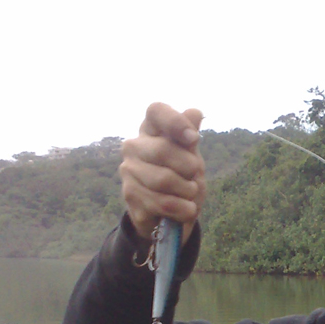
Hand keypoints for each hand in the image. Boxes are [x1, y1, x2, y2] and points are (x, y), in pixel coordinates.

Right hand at [119, 103, 205, 242]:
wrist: (169, 212)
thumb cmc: (180, 176)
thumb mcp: (191, 155)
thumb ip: (190, 135)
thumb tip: (195, 112)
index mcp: (150, 129)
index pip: (156, 111)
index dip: (175, 122)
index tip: (193, 139)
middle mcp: (133, 146)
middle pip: (163, 149)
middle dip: (188, 167)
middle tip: (195, 176)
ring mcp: (128, 171)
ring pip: (164, 179)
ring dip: (187, 191)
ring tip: (190, 193)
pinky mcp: (130, 196)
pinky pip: (163, 203)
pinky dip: (182, 209)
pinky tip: (185, 208)